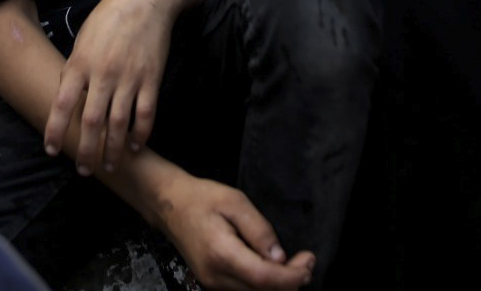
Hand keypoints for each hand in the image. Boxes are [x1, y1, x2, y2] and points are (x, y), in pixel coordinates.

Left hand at [44, 0, 180, 174]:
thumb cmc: (109, 17)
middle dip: (86, 151)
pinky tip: (135, 147)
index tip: (52, 150)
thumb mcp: (82, 40)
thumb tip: (68, 96)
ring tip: (109, 166)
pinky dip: (141, 134)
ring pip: (119, 124)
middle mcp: (103, 75)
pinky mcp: (151, 78)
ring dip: (112, 150)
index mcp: (80, 64)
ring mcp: (129, 78)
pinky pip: (145, 114)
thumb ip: (74, 69)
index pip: (62, 105)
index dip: (55, 131)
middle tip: (84, 170)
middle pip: (92, 122)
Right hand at [154, 173, 314, 290]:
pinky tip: (275, 268)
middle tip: (307, 261)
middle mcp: (216, 276)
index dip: (292, 277)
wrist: (170, 206)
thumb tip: (280, 257)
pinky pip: (245, 290)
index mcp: (222, 253)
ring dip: (279, 284)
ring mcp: (213, 283)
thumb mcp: (236, 202)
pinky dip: (265, 284)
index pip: (264, 279)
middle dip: (291, 281)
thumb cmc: (202, 199)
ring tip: (295, 264)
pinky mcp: (213, 283)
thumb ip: (259, 230)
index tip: (309, 261)